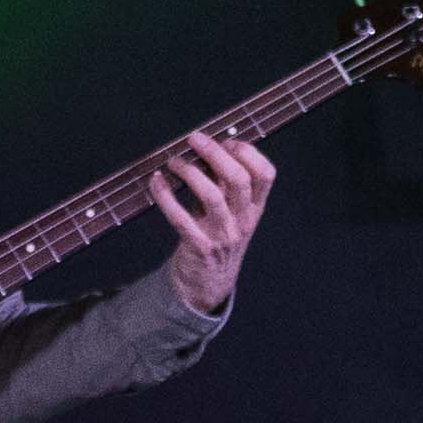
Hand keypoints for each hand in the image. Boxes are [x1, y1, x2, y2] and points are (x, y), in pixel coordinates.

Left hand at [157, 130, 275, 316]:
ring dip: (190, 172)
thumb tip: (207, 149)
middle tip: (194, 139)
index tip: (228, 141)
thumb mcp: (231, 213)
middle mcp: (243, 221)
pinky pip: (180, 218)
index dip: (248, 153)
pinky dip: (166, 196)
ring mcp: (222, 235)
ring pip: (212, 196)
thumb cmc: (218, 237)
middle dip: (215, 153)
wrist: (208, 283)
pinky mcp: (199, 246)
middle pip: (238, 180)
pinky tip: (157, 182)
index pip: (265, 175)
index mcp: (255, 209)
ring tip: (174, 162)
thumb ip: (224, 184)